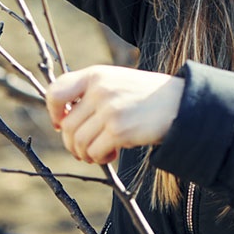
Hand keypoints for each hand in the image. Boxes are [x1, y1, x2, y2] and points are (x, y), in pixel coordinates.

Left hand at [46, 65, 184, 164]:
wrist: (180, 103)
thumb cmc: (146, 96)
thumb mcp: (116, 81)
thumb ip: (91, 93)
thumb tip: (61, 122)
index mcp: (96, 74)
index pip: (55, 91)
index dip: (52, 112)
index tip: (60, 124)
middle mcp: (99, 89)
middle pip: (67, 126)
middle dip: (72, 144)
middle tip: (83, 150)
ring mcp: (109, 109)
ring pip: (78, 142)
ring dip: (85, 154)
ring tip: (98, 153)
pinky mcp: (119, 129)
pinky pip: (94, 152)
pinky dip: (99, 159)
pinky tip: (112, 154)